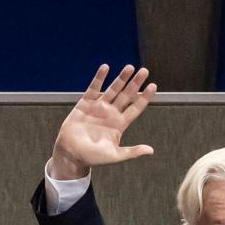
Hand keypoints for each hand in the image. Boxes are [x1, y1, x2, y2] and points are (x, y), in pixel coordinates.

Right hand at [49, 64, 156, 179]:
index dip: (144, 97)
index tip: (153, 86)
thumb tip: (151, 150)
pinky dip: (99, 78)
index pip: (135, 108)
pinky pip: (93, 88)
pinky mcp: (85, 104)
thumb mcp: (115, 155)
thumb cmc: (93, 157)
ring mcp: (99, 107)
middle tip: (145, 71)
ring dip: (121, 78)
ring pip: (113, 89)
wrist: (71, 154)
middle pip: (127, 95)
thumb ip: (132, 151)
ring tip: (130, 67)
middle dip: (135, 83)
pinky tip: (105, 68)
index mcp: (120, 124)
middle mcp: (111, 113)